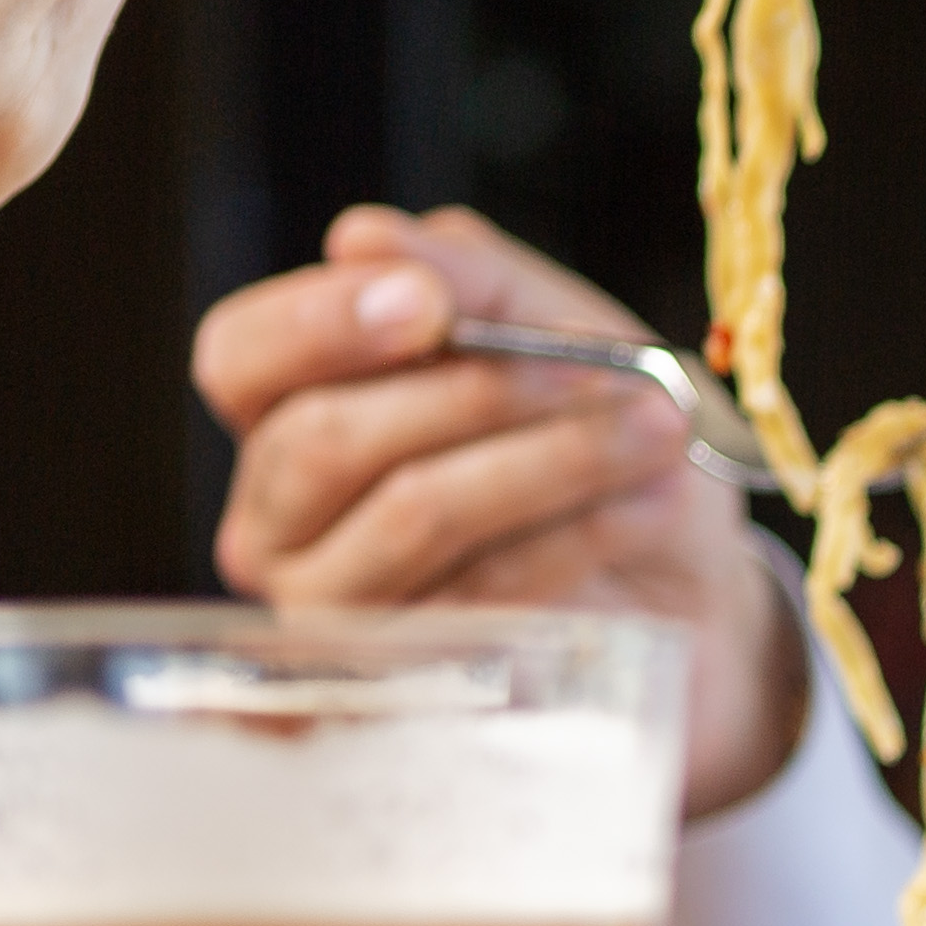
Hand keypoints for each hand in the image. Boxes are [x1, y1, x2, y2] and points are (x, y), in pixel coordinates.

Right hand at [190, 206, 807, 820]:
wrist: (683, 589)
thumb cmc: (594, 443)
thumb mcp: (555, 329)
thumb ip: (469, 279)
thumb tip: (361, 238)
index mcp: (288, 411)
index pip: (241, 358)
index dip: (320, 323)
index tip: (427, 304)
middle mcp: (282, 521)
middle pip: (325, 440)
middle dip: (471, 391)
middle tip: (592, 370)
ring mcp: (337, 615)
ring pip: (412, 515)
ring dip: (550, 460)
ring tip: (654, 429)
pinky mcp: (415, 686)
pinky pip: (480, 596)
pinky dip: (579, 535)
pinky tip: (649, 504)